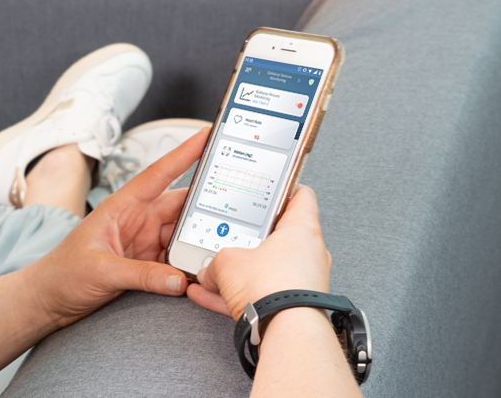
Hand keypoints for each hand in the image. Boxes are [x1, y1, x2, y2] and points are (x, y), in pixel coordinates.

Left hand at [20, 128, 208, 327]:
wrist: (49, 301)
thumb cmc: (62, 274)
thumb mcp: (100, 271)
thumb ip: (140, 276)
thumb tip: (178, 280)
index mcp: (121, 207)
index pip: (158, 174)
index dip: (183, 154)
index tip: (206, 135)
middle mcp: (136, 220)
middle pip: (180, 207)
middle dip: (207, 204)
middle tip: (239, 203)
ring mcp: (143, 242)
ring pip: (183, 234)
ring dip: (201, 239)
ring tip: (225, 243)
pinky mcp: (147, 264)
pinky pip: (178, 260)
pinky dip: (192, 264)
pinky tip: (206, 268)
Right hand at [186, 186, 331, 318]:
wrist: (285, 332)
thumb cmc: (271, 287)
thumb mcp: (227, 261)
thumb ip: (216, 261)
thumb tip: (209, 271)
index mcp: (302, 230)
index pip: (301, 197)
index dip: (285, 188)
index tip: (272, 186)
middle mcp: (309, 255)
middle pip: (278, 237)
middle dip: (250, 239)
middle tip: (230, 234)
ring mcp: (303, 283)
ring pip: (265, 270)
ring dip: (239, 272)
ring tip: (210, 272)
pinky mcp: (293, 307)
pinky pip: (259, 296)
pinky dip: (235, 296)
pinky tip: (209, 297)